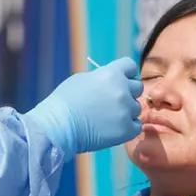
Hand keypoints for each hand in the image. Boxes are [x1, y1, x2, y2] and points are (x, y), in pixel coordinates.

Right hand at [24, 57, 142, 158]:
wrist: (59, 126)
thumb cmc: (65, 101)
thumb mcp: (82, 79)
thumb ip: (102, 77)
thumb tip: (112, 81)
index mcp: (112, 74)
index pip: (130, 66)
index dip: (125, 73)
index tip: (118, 81)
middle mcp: (122, 90)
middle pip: (137, 87)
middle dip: (127, 92)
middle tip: (111, 101)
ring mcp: (126, 110)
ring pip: (136, 108)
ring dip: (126, 111)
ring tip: (107, 117)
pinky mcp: (126, 130)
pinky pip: (136, 125)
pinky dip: (127, 127)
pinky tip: (113, 127)